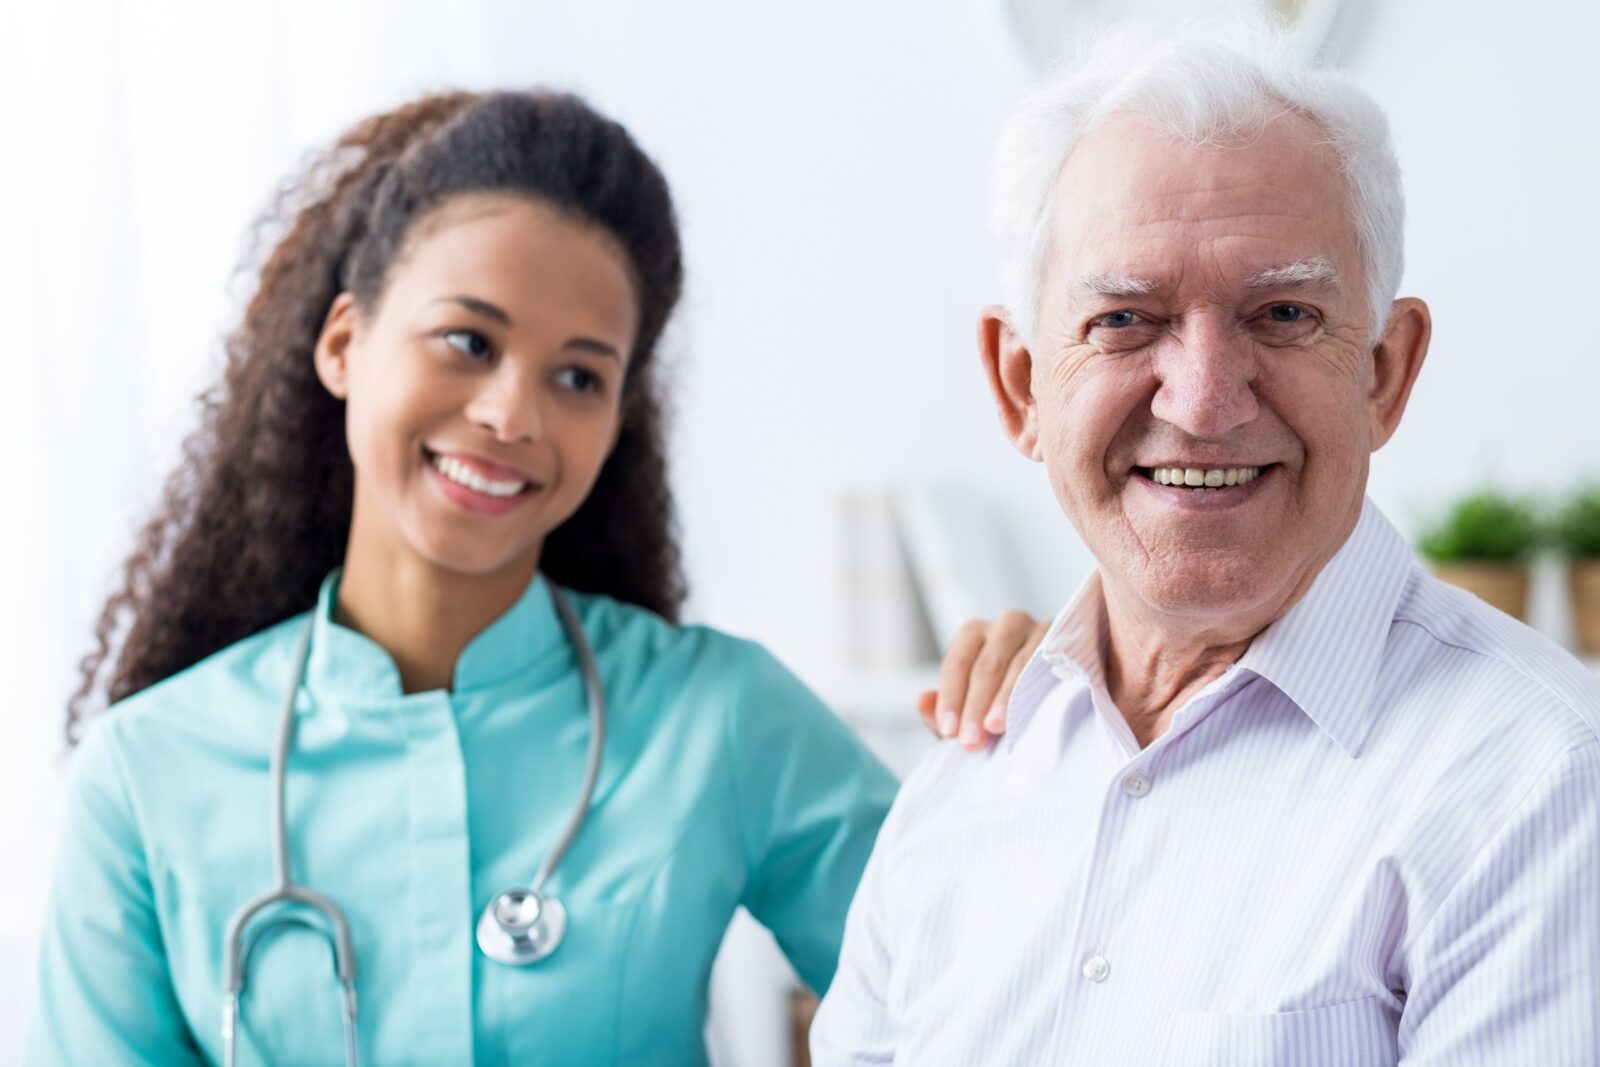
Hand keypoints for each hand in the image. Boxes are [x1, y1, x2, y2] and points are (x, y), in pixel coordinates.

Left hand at [917, 611, 1049, 750]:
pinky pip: (1050, 665)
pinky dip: (1039, 690)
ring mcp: (1040, 630)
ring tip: (995, 728)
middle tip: (971, 741)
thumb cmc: (996, 704)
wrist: (1049, 698)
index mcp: (973, 633)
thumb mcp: (965, 711)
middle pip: (986, 665)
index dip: (950, 699)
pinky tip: (1032, 713)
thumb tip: (922, 700)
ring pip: (1019, 664)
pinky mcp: (1066, 644)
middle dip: (976, 705)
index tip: (949, 732)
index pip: (957, 664)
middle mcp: (1006, 624)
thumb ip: (940, 711)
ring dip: (1006, 699)